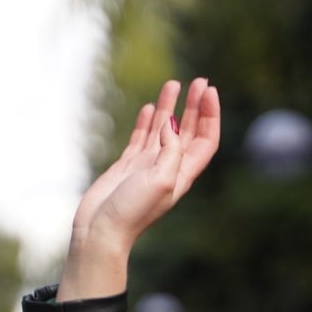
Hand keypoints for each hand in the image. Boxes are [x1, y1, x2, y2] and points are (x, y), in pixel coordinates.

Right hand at [70, 76, 221, 255]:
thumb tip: (171, 124)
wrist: (101, 230)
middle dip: (195, 106)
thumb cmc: (132, 211)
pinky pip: (141, 138)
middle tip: (200, 81)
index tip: (208, 91)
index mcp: (182, 174)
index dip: (210, 115)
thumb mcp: (161, 180)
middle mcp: (168, 168)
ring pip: (163, 130)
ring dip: (171, 107)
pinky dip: (147, 122)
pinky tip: (151, 107)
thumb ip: (172, 150)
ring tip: (174, 84)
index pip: (205, 140)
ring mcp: (147, 166)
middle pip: (189, 131)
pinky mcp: (127, 166)